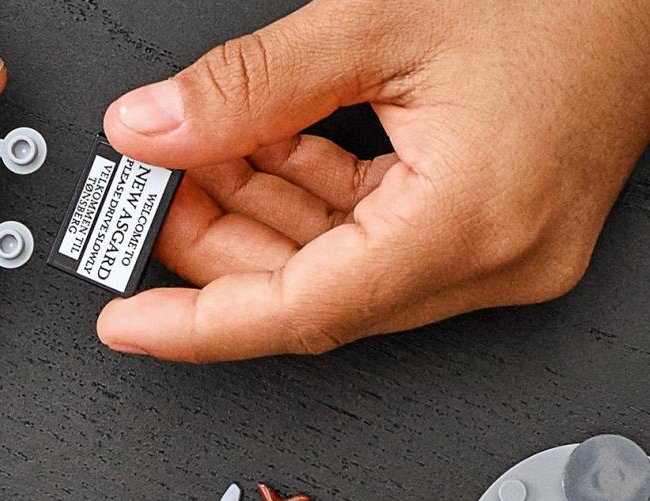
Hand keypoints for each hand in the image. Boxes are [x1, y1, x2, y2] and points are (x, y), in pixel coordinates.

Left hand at [98, 0, 649, 361]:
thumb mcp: (379, 19)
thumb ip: (252, 88)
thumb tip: (154, 132)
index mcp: (472, 226)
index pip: (304, 310)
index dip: (202, 322)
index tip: (129, 322)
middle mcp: (502, 261)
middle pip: (326, 296)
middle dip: (225, 253)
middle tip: (148, 196)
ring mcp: (517, 249)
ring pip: (357, 269)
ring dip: (272, 222)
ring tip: (196, 158)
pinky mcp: (520, 224)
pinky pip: (399, 237)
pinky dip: (329, 201)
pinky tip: (271, 150)